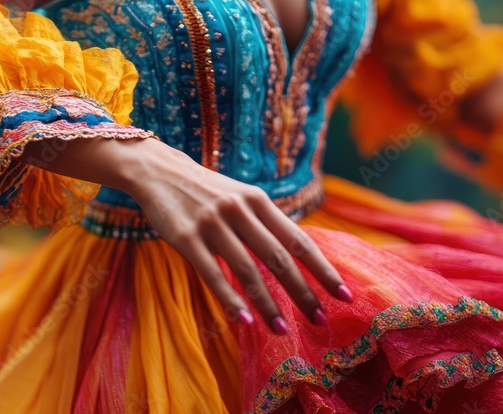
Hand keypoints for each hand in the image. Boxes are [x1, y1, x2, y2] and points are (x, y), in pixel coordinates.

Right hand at [118, 141, 352, 333]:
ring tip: (281, 330)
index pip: (299, 240)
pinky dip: (230, 299)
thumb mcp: (241, 197)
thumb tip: (296, 255)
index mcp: (259, 200)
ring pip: (248, 271)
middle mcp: (240, 211)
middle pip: (279, 259)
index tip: (343, 294)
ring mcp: (213, 224)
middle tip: (321, 321)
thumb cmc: (206, 191)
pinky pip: (212, 274)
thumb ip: (265, 222)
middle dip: (302, 292)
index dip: (323, 269)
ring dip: (267, 305)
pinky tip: (243, 320)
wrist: (159, 171)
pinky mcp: (187, 238)